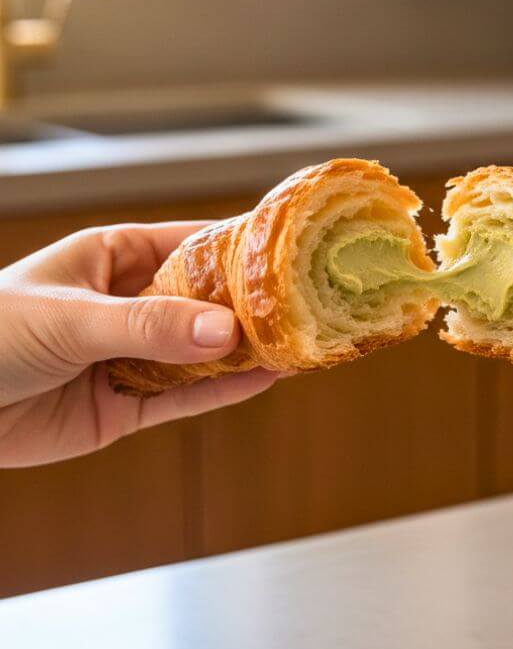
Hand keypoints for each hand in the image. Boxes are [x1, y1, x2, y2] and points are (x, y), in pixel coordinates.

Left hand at [0, 222, 286, 466]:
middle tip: (306, 304)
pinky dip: (224, 390)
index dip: (241, 246)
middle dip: (252, 305)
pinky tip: (264, 379)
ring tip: (298, 343)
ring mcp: (131, 355)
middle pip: (205, 301)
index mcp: (115, 259)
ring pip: (202, 351)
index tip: (289, 249)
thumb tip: (226, 330)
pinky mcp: (126, 405)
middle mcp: (131, 304)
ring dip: (247, 350)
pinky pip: (184, 395)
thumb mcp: (71, 318)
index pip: (192, 244)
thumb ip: (147, 324)